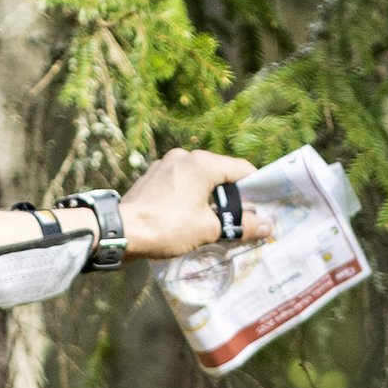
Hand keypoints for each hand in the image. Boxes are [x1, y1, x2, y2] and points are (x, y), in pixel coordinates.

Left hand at [120, 145, 269, 260]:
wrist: (119, 232)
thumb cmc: (167, 227)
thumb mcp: (208, 229)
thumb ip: (241, 226)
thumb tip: (268, 227)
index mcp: (202, 163)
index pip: (242, 169)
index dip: (256, 188)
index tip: (262, 206)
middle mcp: (184, 156)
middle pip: (219, 173)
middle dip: (231, 195)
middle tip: (238, 218)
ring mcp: (164, 164)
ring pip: (198, 178)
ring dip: (208, 197)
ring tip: (211, 220)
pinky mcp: (150, 176)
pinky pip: (179, 183)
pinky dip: (188, 196)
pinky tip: (186, 215)